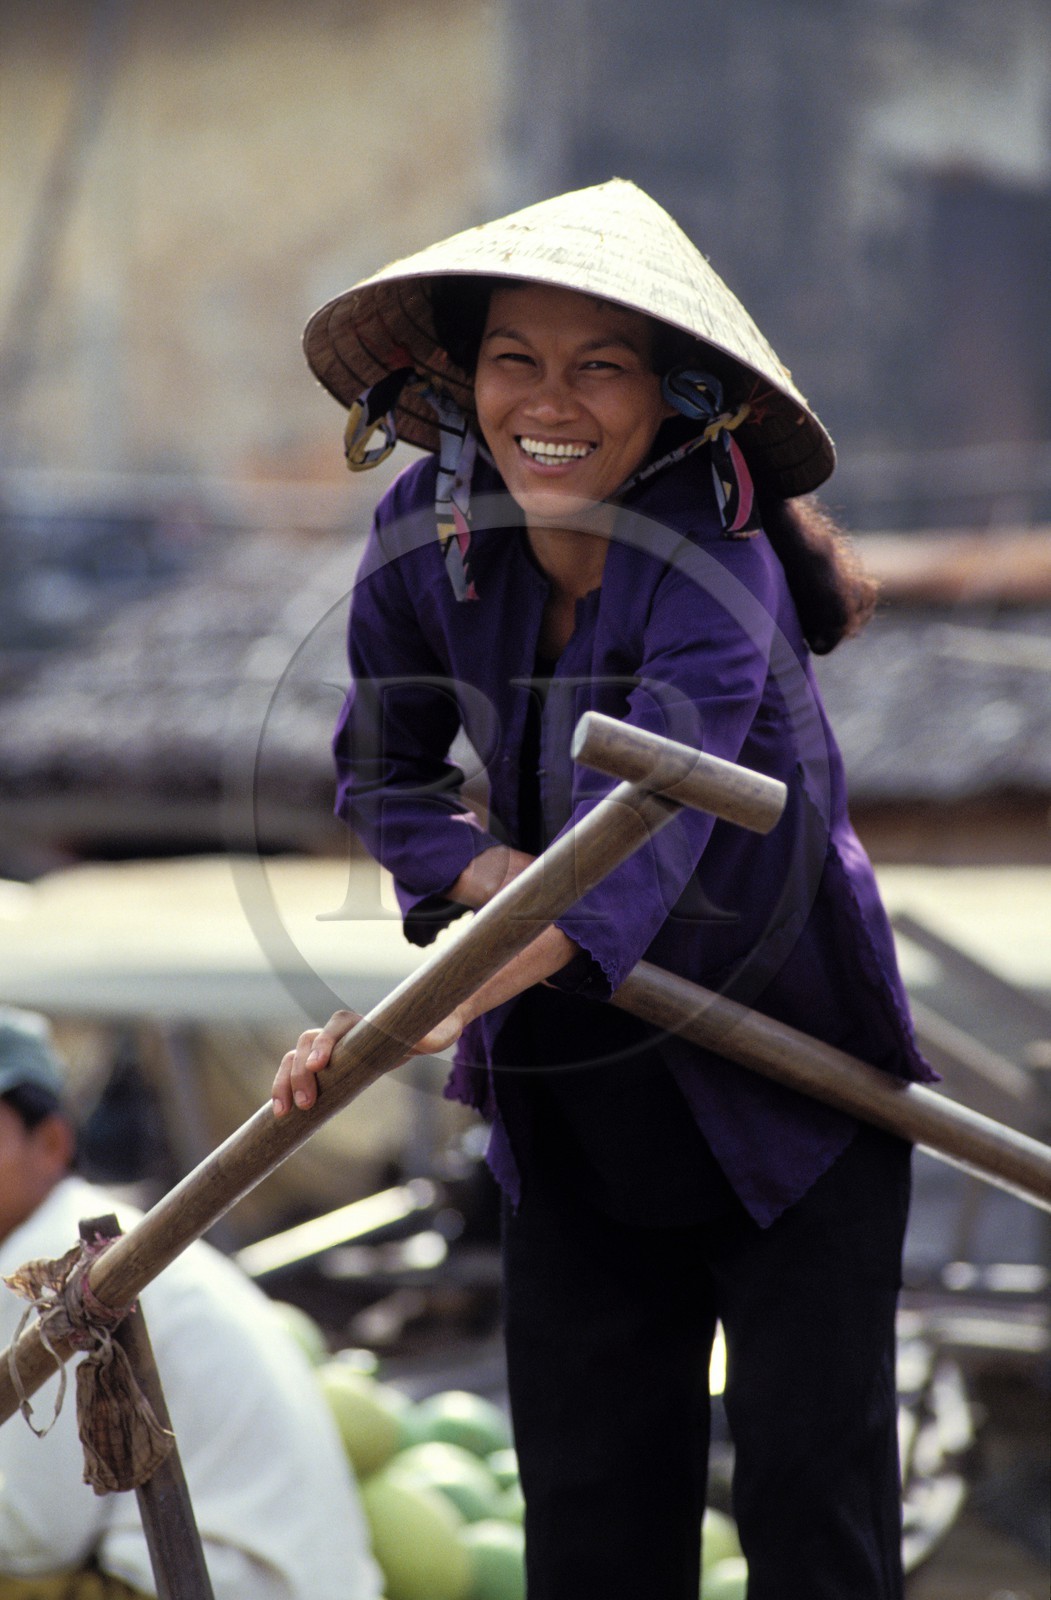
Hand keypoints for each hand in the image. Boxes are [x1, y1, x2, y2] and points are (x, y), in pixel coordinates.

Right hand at [271, 1007, 465, 1116]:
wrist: (422, 1033)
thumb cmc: (430, 1032)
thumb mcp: (436, 1036)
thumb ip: (432, 1039)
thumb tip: (426, 1043)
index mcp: (363, 1022)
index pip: (336, 1024)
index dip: (323, 1042)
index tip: (318, 1065)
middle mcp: (340, 1032)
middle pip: (307, 1042)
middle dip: (300, 1073)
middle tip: (306, 1104)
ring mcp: (328, 1049)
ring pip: (294, 1057)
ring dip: (284, 1082)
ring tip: (285, 1112)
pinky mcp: (323, 1068)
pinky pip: (295, 1074)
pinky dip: (284, 1089)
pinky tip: (281, 1112)